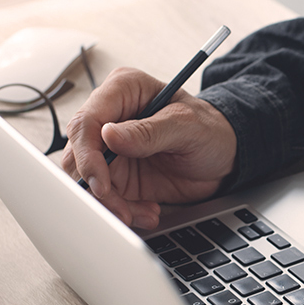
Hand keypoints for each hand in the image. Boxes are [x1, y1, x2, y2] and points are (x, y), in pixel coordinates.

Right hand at [61, 67, 237, 228]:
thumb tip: (109, 135)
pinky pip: (105, 197)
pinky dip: (123, 211)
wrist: (225, 157)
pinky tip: (146, 212)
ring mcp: (111, 148)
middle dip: (96, 187)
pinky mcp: (117, 174)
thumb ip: (149, 131)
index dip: (87, 155)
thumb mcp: (187, 126)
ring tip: (141, 213)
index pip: (87, 121)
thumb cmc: (211, 129)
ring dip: (110, 204)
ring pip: (86, 180)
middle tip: (121, 208)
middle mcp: (111, 118)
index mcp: (123, 91)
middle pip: (78, 153)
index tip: (101, 183)